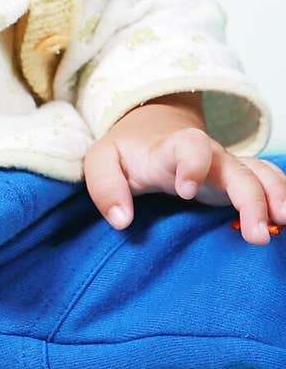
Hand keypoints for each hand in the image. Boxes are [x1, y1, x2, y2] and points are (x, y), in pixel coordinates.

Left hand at [84, 93, 285, 244]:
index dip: (192, 164)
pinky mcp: (237, 182)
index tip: (186, 191)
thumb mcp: (101, 163)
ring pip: (263, 175)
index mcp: (173, 148)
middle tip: (257, 235)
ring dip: (277, 198)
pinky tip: (283, 223)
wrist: (150, 133)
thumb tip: (121, 220)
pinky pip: (269, 184)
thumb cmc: (126, 153)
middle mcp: (209, 156)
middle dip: (252, 199)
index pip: (190, 146)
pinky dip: (281, 198)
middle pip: (239, 170)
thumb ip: (105, 188)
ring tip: (282, 225)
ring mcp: (227, 168)